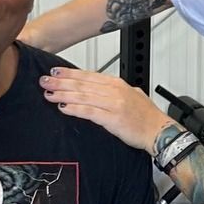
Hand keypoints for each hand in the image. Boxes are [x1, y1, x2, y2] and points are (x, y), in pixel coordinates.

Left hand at [39, 69, 171, 154]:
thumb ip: (114, 91)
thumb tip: (99, 89)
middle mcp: (114, 91)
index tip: (55, 71)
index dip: (70, 73)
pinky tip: (63, 107)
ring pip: (83, 96)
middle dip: (61, 82)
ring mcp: (113, 104)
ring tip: (49, 93)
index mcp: (117, 84)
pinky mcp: (112, 119)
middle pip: (82, 84)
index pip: (88, 75)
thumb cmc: (147, 117)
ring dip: (63, 94)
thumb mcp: (131, 95)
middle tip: (44, 80)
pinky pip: (89, 112)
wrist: (159, 131)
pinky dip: (74, 109)